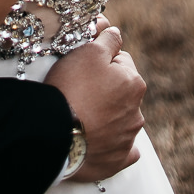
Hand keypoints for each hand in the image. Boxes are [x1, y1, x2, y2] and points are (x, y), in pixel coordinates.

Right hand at [44, 16, 144, 182]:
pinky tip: (99, 137)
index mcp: (134, 83)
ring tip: (81, 112)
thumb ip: (108, 39)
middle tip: (79, 88)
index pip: (120, 60)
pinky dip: (111, 142)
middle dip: (105, 87)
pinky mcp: (117, 160)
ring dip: (106, 113)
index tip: (83, 66)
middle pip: (120, 90)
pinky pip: (121, 149)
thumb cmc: (72, 88)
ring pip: (119, 117)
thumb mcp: (89, 51)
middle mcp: (137, 112)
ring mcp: (127, 139)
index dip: (100, 59)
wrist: (56, 133)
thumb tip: (116, 33)